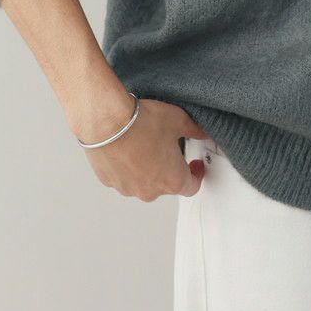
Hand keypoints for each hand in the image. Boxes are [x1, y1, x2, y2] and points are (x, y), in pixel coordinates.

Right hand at [75, 96, 213, 199]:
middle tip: (168, 147)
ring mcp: (128, 189)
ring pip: (144, 182)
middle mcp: (150, 191)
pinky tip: (128, 148)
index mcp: (172, 180)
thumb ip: (195, 130)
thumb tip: (203, 132)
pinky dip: (128, 167)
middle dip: (170, 168)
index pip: (192, 187)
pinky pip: (124, 177)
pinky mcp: (110, 182)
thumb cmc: (141, 123)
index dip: (196, 174)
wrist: (107, 121)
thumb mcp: (178, 120)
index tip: (194, 165)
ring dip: (148, 169)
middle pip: (167, 184)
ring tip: (145, 144)